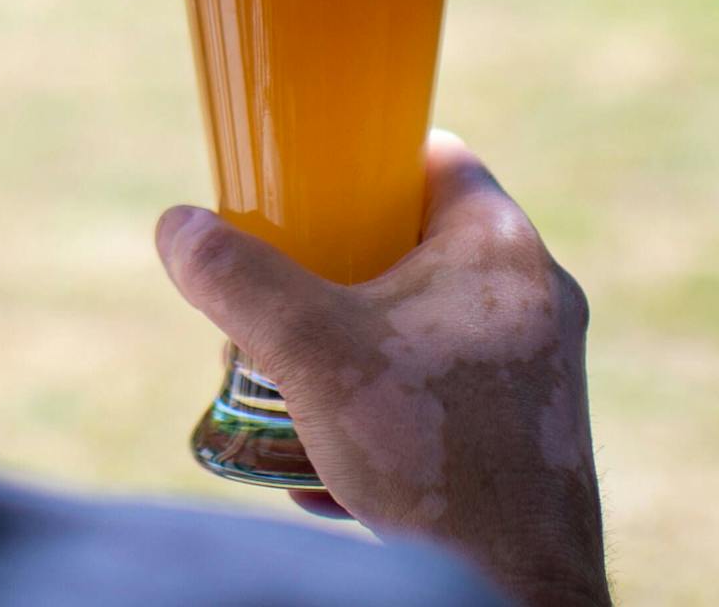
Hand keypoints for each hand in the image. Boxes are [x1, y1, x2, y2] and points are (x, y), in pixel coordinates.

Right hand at [156, 133, 607, 606]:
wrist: (514, 594)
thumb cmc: (430, 454)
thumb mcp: (311, 350)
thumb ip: (238, 279)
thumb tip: (177, 226)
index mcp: (502, 245)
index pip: (432, 156)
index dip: (363, 163)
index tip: (307, 193)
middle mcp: (537, 297)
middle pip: (418, 244)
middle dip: (338, 272)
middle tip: (282, 298)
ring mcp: (541, 372)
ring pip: (427, 325)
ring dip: (355, 349)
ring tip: (294, 385)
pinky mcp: (532, 437)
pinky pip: (444, 392)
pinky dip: (386, 411)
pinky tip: (330, 457)